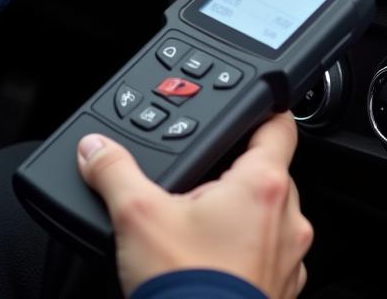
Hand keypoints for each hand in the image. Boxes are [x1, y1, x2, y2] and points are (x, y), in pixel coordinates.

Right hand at [77, 113, 312, 298]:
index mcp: (263, 185)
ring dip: (244, 215)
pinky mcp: (281, 292)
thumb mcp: (137, 216)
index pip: (279, 125)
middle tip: (201, 179)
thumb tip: (96, 150)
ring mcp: (290, 259)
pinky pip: (270, 256)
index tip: (251, 105)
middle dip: (236, 172)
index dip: (263, 110)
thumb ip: (115, 171)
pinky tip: (212, 262)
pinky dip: (246, 253)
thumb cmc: (185, 289)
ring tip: (201, 225)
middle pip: (269, 171)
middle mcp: (288, 219)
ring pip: (271, 216)